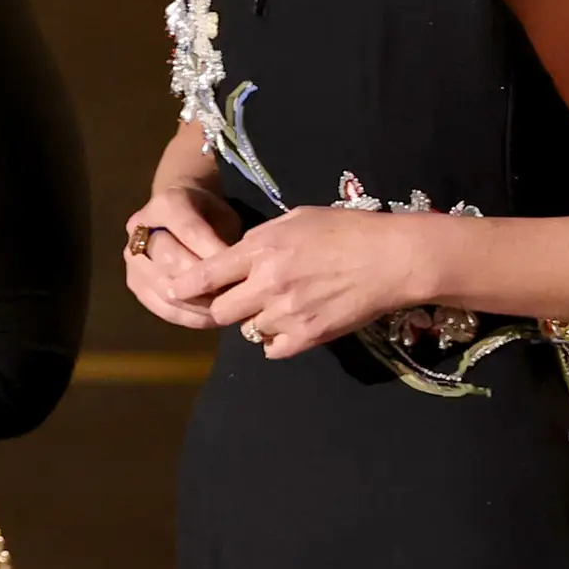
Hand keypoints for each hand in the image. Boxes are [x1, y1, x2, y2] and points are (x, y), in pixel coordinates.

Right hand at [122, 183, 239, 330]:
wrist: (180, 211)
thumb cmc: (208, 216)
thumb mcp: (223, 216)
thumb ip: (226, 240)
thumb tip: (238, 274)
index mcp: (166, 205)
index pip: (189, 231)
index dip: (213, 253)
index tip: (238, 270)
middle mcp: (140, 229)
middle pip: (171, 261)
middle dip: (204, 282)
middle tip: (233, 296)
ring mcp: (133, 258)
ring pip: (163, 287)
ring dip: (197, 304)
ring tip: (224, 311)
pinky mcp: (134, 283)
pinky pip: (159, 306)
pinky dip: (187, 317)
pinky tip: (210, 320)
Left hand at [197, 204, 432, 360]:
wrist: (391, 259)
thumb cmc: (348, 230)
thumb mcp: (298, 219)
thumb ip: (262, 239)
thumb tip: (238, 255)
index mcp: (262, 249)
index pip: (206, 274)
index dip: (186, 285)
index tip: (176, 291)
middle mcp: (268, 283)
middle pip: (221, 311)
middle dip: (225, 307)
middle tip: (239, 301)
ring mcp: (288, 313)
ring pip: (250, 330)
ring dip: (258, 322)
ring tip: (280, 308)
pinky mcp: (309, 335)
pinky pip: (273, 349)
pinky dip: (277, 342)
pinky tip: (292, 326)